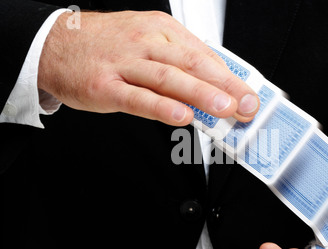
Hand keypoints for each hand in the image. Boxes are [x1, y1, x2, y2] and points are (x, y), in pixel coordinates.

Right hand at [38, 11, 258, 125]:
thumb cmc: (106, 43)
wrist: (55, 43)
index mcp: (161, 30)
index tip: (249, 95)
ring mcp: (124, 64)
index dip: (230, 77)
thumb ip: (179, 63)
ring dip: (199, 94)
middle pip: (192, 64)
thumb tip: (213, 86)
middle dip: (224, 86)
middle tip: (247, 105)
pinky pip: (137, 98)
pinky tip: (181, 116)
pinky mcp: (105, 86)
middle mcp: (145, 43)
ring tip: (224, 109)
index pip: (204, 54)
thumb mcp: (147, 39)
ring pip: (168, 78)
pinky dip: (161, 107)